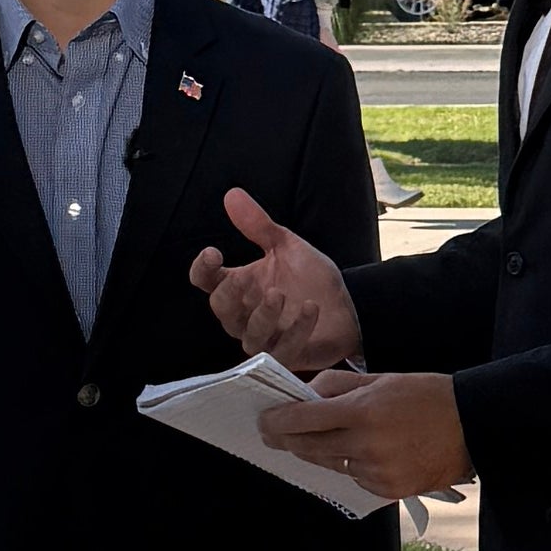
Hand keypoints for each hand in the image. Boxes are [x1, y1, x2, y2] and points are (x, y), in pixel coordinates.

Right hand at [190, 186, 361, 370]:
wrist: (347, 306)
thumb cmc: (310, 279)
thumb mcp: (286, 246)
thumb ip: (258, 225)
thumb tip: (232, 194)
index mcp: (238, 285)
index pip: (206, 281)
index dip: (202, 269)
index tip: (213, 253)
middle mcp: (244, 315)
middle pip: (221, 309)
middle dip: (229, 294)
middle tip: (243, 278)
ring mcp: (265, 339)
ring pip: (248, 335)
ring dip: (262, 315)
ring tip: (279, 294)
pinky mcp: (287, 356)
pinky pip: (283, 351)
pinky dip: (296, 330)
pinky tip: (310, 308)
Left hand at [261, 369, 472, 502]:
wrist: (473, 426)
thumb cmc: (428, 395)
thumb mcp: (382, 379)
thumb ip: (338, 386)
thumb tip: (305, 396)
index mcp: (363, 411)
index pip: (305, 419)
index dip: (278, 421)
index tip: (264, 420)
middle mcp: (366, 445)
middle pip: (309, 446)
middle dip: (287, 440)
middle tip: (271, 435)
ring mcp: (376, 472)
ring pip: (331, 463)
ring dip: (321, 452)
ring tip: (323, 439)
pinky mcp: (387, 491)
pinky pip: (354, 478)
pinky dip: (351, 465)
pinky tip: (366, 452)